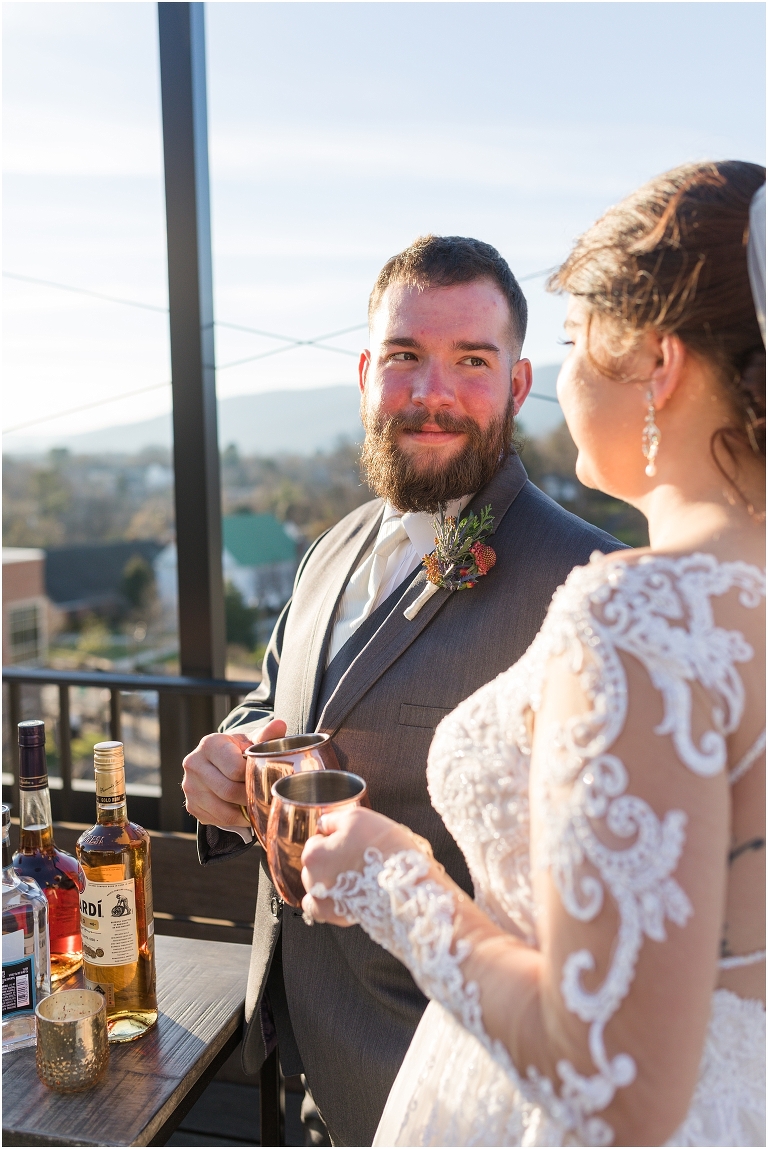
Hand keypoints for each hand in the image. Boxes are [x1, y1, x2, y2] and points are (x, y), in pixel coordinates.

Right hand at [181, 718, 286, 826]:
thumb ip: (266, 736)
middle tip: (265, 798)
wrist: (219, 761)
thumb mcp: (251, 740)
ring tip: (256, 806)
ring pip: (223, 810)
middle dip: (250, 797)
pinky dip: (235, 820)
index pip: (235, 769)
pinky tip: (243, 811)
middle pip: (229, 791)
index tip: (264, 778)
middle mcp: (194, 764)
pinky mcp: (191, 805)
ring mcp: (190, 786)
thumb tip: (280, 725)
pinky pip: (217, 820)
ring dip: (244, 813)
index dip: (253, 777)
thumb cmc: (239, 750)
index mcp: (210, 744)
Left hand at [301, 807, 418, 925]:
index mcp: (314, 854)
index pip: (316, 841)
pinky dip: (328, 901)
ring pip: (318, 885)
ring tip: (357, 876)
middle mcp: (312, 879)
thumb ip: (332, 820)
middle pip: (315, 865)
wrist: (404, 881)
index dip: (334, 839)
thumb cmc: (381, 847)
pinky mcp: (335, 916)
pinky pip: (320, 908)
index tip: (350, 842)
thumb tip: (322, 823)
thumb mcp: (356, 818)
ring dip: (330, 880)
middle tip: (356, 858)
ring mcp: (323, 900)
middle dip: (330, 860)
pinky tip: (342, 895)